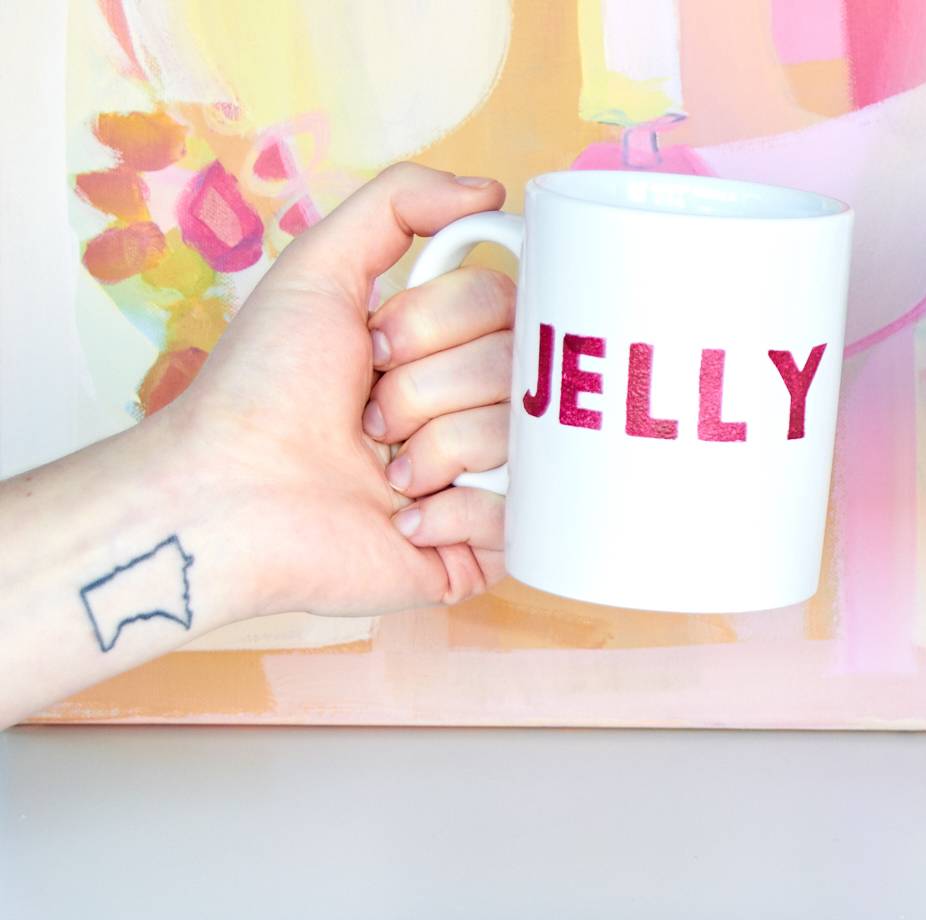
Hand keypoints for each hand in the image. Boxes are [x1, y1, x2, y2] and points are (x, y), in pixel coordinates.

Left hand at [170, 162, 513, 614]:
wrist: (228, 496)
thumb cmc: (260, 391)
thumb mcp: (317, 270)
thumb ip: (397, 205)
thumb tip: (492, 193)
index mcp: (449, 347)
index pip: (509, 304)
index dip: (440, 322)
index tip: (376, 345)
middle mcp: (477, 407)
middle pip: (520, 368)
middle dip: (427, 389)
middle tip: (369, 419)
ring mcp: (491, 478)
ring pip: (524, 439)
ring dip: (434, 454)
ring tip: (383, 477)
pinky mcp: (492, 548)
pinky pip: (522, 512)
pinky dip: (454, 512)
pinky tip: (405, 523)